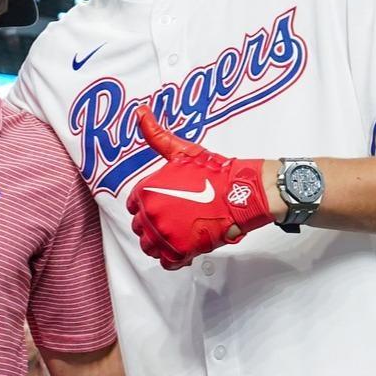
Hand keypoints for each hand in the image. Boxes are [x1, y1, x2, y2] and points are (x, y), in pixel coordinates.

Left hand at [125, 108, 276, 268]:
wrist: (243, 192)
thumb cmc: (216, 173)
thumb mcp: (182, 151)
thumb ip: (157, 136)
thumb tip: (140, 112)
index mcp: (147, 191)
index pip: (132, 206)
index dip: (148, 206)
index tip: (163, 205)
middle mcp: (151, 214)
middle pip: (141, 228)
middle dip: (156, 225)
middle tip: (176, 219)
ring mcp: (165, 234)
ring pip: (151, 247)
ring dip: (162, 243)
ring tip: (180, 234)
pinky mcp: (180, 251)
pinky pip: (167, 262)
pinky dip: (175, 259)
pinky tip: (186, 249)